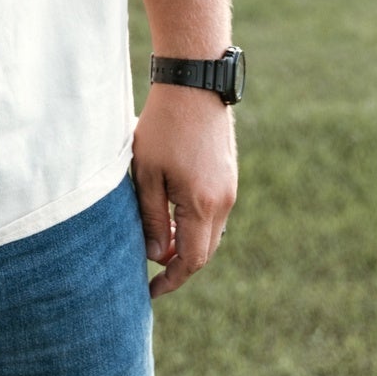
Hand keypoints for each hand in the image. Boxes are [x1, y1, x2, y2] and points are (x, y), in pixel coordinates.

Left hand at [132, 83, 236, 298]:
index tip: (151, 291)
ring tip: (158, 240)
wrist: (195, 84)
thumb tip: (157, 256)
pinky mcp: (228, 175)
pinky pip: (215, 213)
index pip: (192, 260)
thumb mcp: (147, 173)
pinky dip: (195, 224)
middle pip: (205, 250)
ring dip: (187, 243)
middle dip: (179, 264)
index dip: (171, 280)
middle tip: (150, 269)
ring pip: (211, 232)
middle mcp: (224, 201)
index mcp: (203, 204)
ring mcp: (230, 188)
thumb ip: (152, 217)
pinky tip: (173, 215)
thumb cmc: (164, 126)